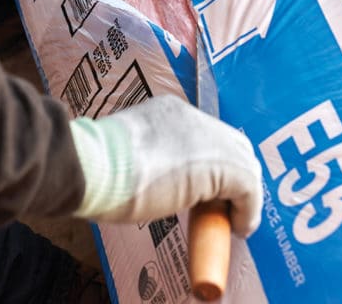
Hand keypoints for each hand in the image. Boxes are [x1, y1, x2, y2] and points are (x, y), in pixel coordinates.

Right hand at [70, 95, 262, 236]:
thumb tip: (154, 183)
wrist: (93, 166)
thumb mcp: (126, 156)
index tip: (206, 190)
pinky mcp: (221, 165)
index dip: (212, 164)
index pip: (205, 135)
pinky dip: (248, 211)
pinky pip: (249, 189)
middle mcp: (192, 117)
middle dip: (235, 177)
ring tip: (232, 221)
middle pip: (233, 144)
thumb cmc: (94, 168)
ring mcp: (208, 138)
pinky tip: (237, 228)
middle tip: (225, 207)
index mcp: (168, 112)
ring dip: (243, 196)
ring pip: (244, 165)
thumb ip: (147, 160)